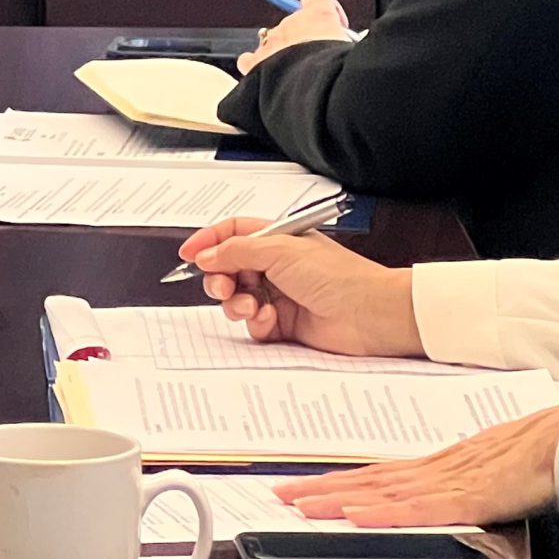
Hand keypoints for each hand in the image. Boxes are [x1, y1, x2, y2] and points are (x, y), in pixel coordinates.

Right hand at [178, 215, 423, 356]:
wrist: (369, 314)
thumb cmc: (337, 276)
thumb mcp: (279, 251)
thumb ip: (236, 251)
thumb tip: (207, 254)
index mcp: (276, 240)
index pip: (232, 233)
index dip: (208, 241)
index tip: (188, 254)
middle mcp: (276, 266)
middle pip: (229, 268)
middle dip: (218, 277)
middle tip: (221, 286)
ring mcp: (279, 295)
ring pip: (237, 298)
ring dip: (236, 302)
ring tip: (248, 305)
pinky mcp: (284, 325)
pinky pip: (253, 323)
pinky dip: (255, 322)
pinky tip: (269, 320)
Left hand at [238, 0, 356, 72]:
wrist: (315, 92)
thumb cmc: (339, 71)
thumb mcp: (355, 51)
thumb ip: (350, 44)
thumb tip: (356, 49)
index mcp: (318, 14)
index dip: (326, 7)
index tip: (335, 24)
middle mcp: (290, 22)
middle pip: (295, 23)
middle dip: (307, 40)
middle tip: (320, 61)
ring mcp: (270, 41)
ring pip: (273, 40)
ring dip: (283, 53)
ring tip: (297, 74)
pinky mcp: (254, 62)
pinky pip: (249, 59)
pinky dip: (258, 67)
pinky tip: (271, 79)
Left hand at [276, 404, 558, 526]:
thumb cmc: (530, 457)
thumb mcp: (479, 472)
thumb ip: (450, 485)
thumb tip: (430, 498)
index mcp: (433, 466)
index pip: (371, 475)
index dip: (333, 481)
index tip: (299, 485)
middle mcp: (430, 471)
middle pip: (363, 482)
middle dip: (319, 489)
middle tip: (279, 494)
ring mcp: (445, 483)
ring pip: (378, 493)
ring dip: (336, 500)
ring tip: (300, 504)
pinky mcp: (466, 498)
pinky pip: (416, 509)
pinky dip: (383, 513)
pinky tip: (356, 516)